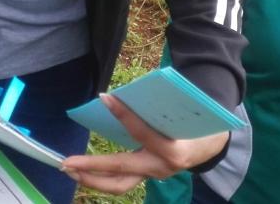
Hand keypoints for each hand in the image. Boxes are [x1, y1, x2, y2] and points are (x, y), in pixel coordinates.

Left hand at [59, 94, 229, 194]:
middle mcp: (162, 168)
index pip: (144, 133)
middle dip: (92, 168)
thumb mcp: (186, 112)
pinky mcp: (147, 175)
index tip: (105, 98)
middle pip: (121, 173)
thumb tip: (129, 93)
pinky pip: (121, 180)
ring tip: (70, 169)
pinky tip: (85, 168)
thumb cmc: (198, 123)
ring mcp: (153, 175)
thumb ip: (161, 106)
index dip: (124, 115)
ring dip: (92, 178)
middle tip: (67, 162)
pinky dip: (102, 175)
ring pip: (118, 185)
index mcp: (175, 151)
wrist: (212, 145)